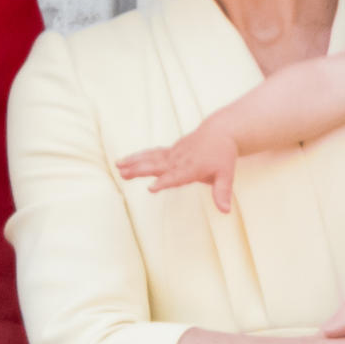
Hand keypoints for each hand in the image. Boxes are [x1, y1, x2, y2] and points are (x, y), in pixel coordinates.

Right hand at [117, 124, 238, 210]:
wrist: (220, 132)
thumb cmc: (222, 156)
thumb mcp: (226, 175)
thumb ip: (222, 193)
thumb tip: (226, 211)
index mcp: (192, 168)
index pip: (176, 177)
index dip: (164, 182)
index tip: (151, 188)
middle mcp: (180, 160)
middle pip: (157, 166)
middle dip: (141, 170)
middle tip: (124, 174)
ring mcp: (173, 154)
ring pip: (151, 158)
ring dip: (134, 162)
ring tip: (118, 167)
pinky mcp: (169, 150)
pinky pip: (151, 153)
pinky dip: (137, 156)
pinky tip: (124, 161)